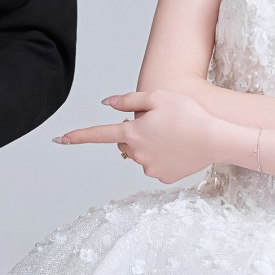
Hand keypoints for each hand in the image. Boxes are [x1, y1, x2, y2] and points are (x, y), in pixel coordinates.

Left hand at [55, 88, 220, 182]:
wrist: (216, 139)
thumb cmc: (188, 114)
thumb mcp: (158, 97)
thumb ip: (129, 100)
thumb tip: (106, 105)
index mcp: (131, 132)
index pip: (98, 135)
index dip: (77, 136)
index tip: (59, 139)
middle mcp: (136, 153)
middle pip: (125, 143)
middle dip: (134, 133)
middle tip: (159, 123)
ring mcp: (149, 168)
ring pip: (141, 154)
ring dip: (150, 145)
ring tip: (174, 135)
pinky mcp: (163, 177)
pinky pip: (156, 165)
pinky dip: (164, 157)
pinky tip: (180, 149)